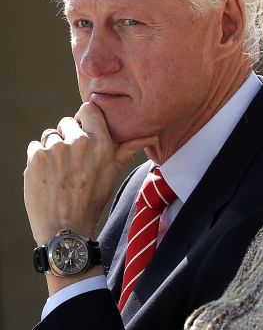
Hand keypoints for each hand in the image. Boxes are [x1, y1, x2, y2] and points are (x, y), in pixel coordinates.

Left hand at [24, 102, 157, 244]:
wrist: (65, 227)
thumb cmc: (92, 200)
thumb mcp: (114, 172)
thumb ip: (128, 148)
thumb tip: (152, 135)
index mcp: (102, 143)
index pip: (88, 108)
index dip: (85, 120)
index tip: (85, 132)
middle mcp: (79, 142)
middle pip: (68, 122)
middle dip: (69, 136)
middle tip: (73, 160)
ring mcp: (55, 149)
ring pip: (51, 134)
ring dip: (54, 148)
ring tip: (61, 170)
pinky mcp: (36, 157)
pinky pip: (35, 146)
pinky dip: (39, 158)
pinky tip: (48, 174)